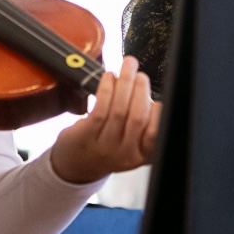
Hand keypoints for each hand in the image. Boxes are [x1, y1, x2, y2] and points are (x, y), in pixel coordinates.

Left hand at [49, 56, 160, 184]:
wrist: (76, 166)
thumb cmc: (106, 148)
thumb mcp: (131, 145)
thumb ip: (144, 125)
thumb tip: (147, 89)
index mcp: (141, 155)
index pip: (156, 134)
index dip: (158, 112)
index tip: (155, 96)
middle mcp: (124, 153)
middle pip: (138, 118)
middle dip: (141, 90)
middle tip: (140, 75)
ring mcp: (104, 146)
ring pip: (119, 110)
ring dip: (125, 83)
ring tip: (128, 67)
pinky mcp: (86, 136)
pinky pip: (100, 109)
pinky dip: (107, 89)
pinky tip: (109, 78)